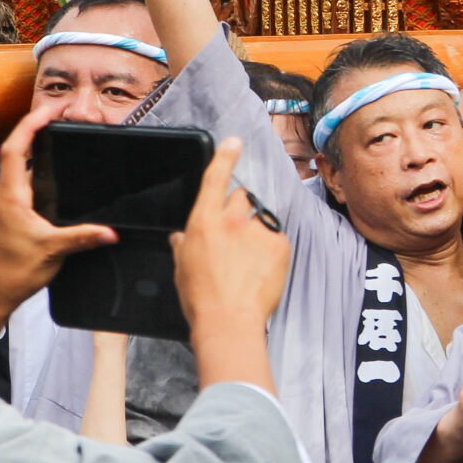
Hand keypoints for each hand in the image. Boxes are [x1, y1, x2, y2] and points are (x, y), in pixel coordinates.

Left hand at [0, 106, 117, 319]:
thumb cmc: (10, 273)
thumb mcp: (53, 251)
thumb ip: (84, 237)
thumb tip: (111, 231)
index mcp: (9, 197)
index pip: (16, 148)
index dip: (32, 123)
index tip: (52, 109)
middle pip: (16, 152)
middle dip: (39, 130)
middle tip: (62, 117)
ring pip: (17, 169)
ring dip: (36, 153)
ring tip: (59, 141)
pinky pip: (16, 184)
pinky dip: (32, 173)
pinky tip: (49, 178)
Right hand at [170, 138, 291, 338]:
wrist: (229, 320)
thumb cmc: (201, 298)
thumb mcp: (182, 267)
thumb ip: (184, 244)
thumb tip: (181, 236)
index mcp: (203, 221)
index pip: (215, 178)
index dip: (225, 156)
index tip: (234, 142)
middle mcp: (232, 219)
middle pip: (241, 198)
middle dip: (239, 211)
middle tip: (235, 239)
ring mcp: (258, 229)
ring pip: (260, 221)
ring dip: (255, 235)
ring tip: (248, 265)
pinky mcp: (280, 242)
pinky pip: (276, 239)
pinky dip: (271, 251)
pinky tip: (261, 271)